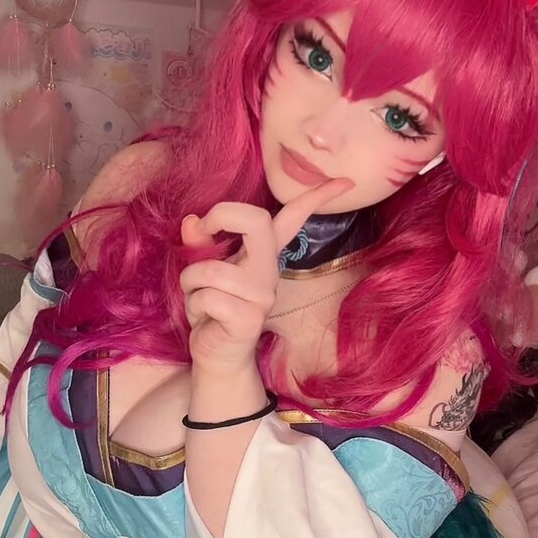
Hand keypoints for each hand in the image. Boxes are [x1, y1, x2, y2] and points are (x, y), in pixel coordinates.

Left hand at [180, 178, 352, 373]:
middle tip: (204, 227)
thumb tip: (191, 222)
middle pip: (256, 221)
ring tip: (198, 296)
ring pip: (212, 269)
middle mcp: (268, 272)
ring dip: (190, 281)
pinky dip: (194, 304)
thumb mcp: (200, 270)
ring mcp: (262, 296)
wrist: (216, 355)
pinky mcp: (250, 318)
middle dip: (221, 215)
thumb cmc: (210, 307)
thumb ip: (198, 243)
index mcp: (262, 255)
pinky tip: (205, 318)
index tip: (347, 182)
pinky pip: (208, 297)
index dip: (317, 197)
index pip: (293, 219)